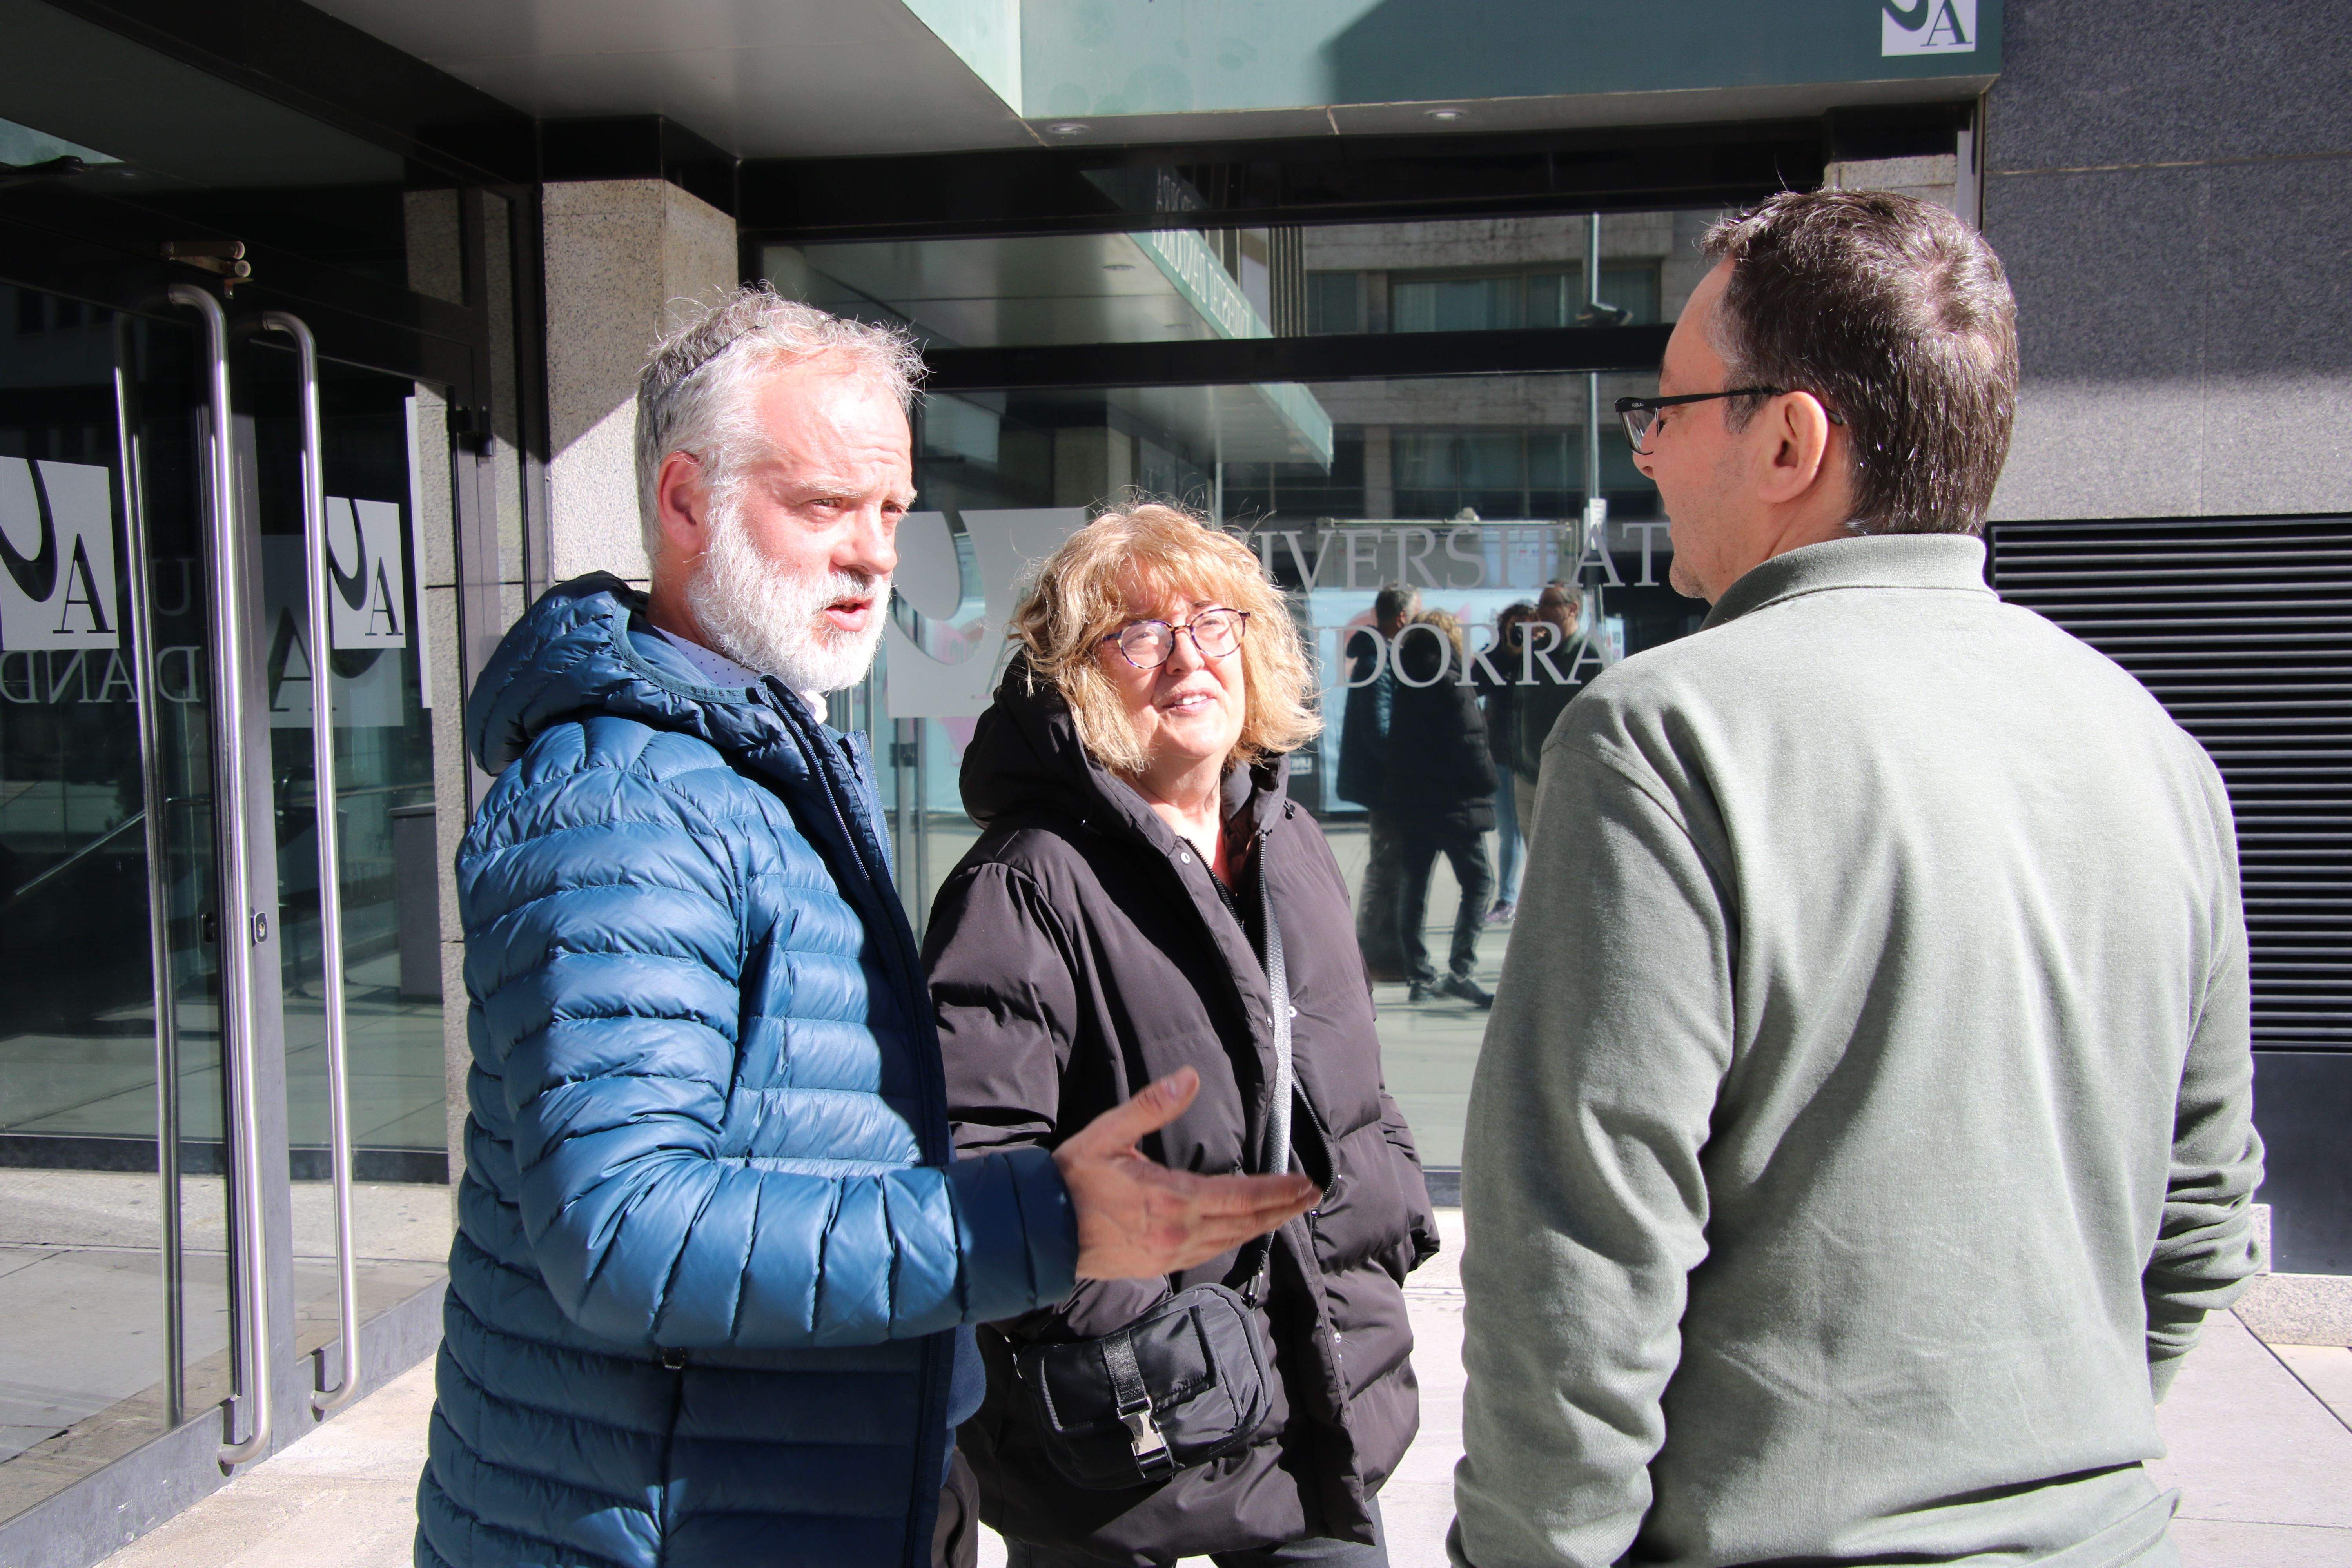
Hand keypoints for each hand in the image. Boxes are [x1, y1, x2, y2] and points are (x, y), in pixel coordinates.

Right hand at [1054, 1068, 1320, 1281]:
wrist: (1039, 1232)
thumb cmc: (1071, 1180)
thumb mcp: (1107, 1135)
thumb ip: (1149, 1106)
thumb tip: (1188, 1077)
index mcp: (1172, 1198)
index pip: (1241, 1196)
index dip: (1277, 1191)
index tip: (1306, 1183)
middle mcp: (1179, 1232)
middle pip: (1245, 1222)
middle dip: (1282, 1208)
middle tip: (1311, 1195)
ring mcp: (1170, 1253)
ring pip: (1231, 1241)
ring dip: (1263, 1226)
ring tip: (1286, 1211)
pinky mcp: (1159, 1265)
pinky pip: (1209, 1254)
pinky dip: (1234, 1240)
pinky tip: (1242, 1232)